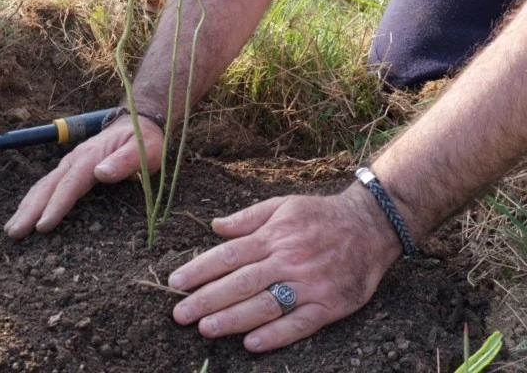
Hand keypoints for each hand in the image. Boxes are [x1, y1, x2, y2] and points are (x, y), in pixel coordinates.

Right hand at [4, 116, 163, 238]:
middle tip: (14, 233)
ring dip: (26, 206)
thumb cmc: (144, 139)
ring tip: (11, 228)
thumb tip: (101, 173)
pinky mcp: (70, 168)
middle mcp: (75, 159)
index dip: (55, 206)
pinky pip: (48, 184)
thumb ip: (124, 161)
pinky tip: (26, 213)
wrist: (137, 120)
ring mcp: (70, 163)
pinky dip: (34, 200)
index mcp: (91, 157)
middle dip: (30, 210)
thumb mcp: (144, 149)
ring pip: (43, 185)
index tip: (42, 226)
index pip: (70, 185)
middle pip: (48, 186)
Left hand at [167, 185, 402, 351]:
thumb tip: (215, 226)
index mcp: (274, 236)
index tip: (176, 283)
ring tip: (205, 329)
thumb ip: (247, 217)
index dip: (200, 270)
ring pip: (265, 305)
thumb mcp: (282, 205)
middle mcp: (288, 260)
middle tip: (179, 314)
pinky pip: (299, 324)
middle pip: (241, 283)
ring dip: (233, 319)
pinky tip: (251, 344)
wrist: (371, 226)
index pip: (229, 254)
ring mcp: (309, 284)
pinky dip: (275, 335)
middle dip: (207, 299)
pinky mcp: (329, 305)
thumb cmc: (319, 215)